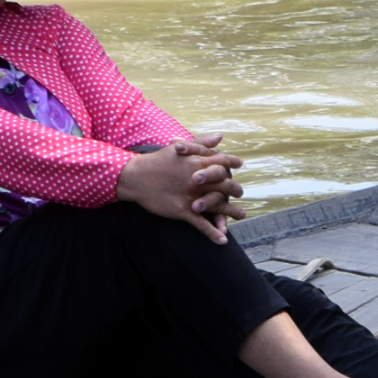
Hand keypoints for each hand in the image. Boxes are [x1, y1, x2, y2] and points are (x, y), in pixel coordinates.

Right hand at [116, 142, 244, 241]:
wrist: (135, 176)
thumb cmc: (157, 161)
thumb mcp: (180, 148)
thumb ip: (201, 143)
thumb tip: (220, 137)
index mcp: (198, 163)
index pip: (222, 162)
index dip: (232, 163)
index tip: (239, 164)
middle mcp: (198, 180)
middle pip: (224, 184)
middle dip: (234, 189)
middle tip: (239, 192)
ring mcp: (191, 196)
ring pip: (217, 205)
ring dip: (231, 212)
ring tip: (242, 215)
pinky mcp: (183, 210)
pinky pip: (201, 224)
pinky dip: (213, 232)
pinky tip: (222, 240)